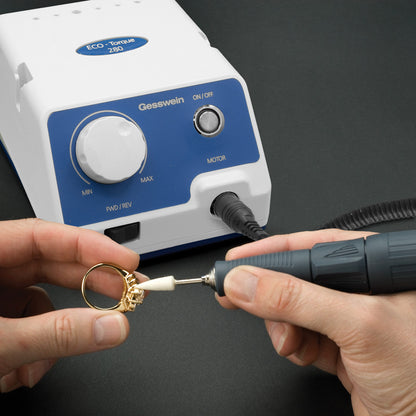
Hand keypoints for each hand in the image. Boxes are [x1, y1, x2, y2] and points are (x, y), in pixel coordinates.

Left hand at [0, 218, 146, 392]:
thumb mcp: (0, 342)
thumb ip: (57, 333)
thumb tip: (113, 327)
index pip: (47, 236)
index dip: (91, 246)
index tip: (127, 262)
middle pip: (54, 265)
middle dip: (92, 286)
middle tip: (129, 293)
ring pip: (43, 301)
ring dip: (52, 336)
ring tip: (40, 366)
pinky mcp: (0, 317)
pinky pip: (31, 323)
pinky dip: (35, 349)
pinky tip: (22, 372)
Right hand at [217, 229, 415, 415]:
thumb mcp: (358, 325)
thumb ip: (297, 299)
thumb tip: (248, 282)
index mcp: (375, 266)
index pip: (313, 246)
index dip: (270, 252)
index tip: (237, 262)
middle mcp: (360, 289)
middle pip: (296, 278)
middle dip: (269, 293)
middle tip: (235, 293)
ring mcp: (347, 320)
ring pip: (291, 309)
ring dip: (281, 326)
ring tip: (288, 340)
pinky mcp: (338, 347)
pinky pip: (298, 335)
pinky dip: (291, 344)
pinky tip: (300, 351)